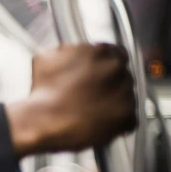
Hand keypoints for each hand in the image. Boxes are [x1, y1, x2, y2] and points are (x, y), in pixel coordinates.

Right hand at [6, 43, 135, 156]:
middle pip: (122, 74)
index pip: (116, 52)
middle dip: (109, 83)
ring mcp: (125, 93)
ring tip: (91, 109)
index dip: (105, 65)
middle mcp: (117, 69)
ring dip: (113, 101)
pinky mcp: (127, 116)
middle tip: (92, 93)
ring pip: (125, 95)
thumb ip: (68, 50)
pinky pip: (128, 118)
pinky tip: (98, 121)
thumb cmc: (42, 91)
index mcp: (101, 51)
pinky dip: (117, 121)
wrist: (43, 120)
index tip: (98, 73)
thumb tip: (72, 51)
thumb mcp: (47, 57)